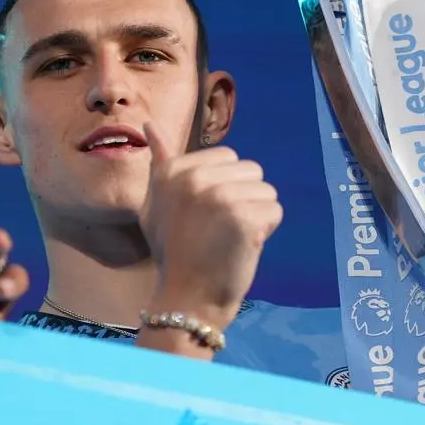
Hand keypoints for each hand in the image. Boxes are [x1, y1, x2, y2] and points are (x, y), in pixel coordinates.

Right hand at [139, 123, 281, 330]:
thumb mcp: (155, 204)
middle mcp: (195, 179)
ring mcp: (221, 197)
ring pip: (266, 190)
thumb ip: (160, 163)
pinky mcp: (245, 218)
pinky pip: (275, 210)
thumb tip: (149, 125)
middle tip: (218, 230)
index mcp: (174, 171)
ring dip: (257, 215)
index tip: (203, 215)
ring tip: (230, 238)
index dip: (225, 186)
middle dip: (244, 198)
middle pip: (251, 170)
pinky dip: (266, 231)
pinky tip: (243, 247)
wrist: (186, 299)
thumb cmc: (174, 252)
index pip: (228, 157)